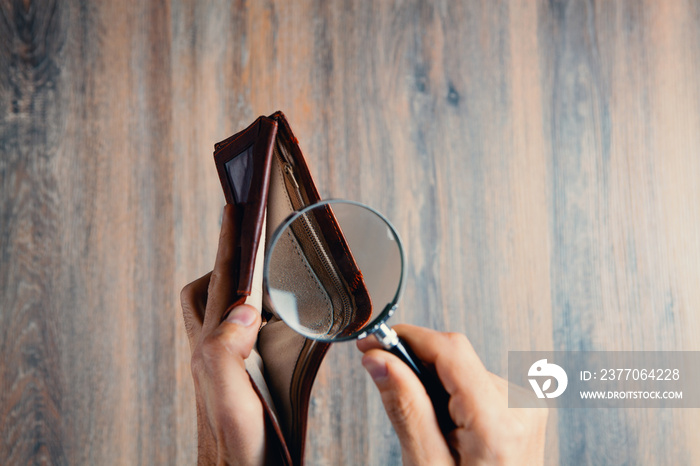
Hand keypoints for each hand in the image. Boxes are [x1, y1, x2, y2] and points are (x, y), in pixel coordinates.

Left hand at [181, 205, 266, 464]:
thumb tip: (243, 308)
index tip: (234, 208)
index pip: (220, 282)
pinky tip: (271, 324)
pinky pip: (240, 334)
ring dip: (236, 287)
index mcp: (213, 348)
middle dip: (223, 261)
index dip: (228, 243)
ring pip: (220, 312)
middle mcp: (213, 351)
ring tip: (258, 273)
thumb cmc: (236, 451)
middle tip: (244, 241)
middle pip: (205, 291)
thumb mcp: (229, 403)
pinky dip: (252, 317)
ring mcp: (223, 365)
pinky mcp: (237, 378)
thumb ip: (224, 353)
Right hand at [357, 325, 547, 464]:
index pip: (450, 350)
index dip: (407, 338)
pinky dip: (455, 394)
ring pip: (464, 367)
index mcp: (499, 423)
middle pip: (455, 357)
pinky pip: (478, 381)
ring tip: (434, 429)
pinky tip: (451, 426)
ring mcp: (528, 405)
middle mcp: (522, 405)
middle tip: (396, 399)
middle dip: (419, 368)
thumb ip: (406, 408)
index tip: (373, 342)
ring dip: (437, 384)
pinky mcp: (525, 407)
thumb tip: (379, 360)